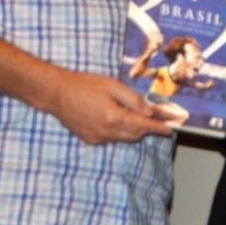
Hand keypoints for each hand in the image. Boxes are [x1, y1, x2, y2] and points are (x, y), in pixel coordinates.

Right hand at [47, 69, 173, 144]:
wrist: (56, 93)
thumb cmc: (84, 85)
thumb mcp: (112, 85)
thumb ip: (133, 99)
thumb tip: (150, 111)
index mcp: (113, 117)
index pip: (142, 125)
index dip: (157, 128)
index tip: (169, 129)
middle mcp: (106, 131)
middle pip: (135, 135)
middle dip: (146, 128)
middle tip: (153, 119)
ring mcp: (97, 138)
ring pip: (123, 138)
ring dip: (132, 129)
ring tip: (131, 115)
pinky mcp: (90, 140)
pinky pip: (111, 138)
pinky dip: (118, 131)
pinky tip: (113, 118)